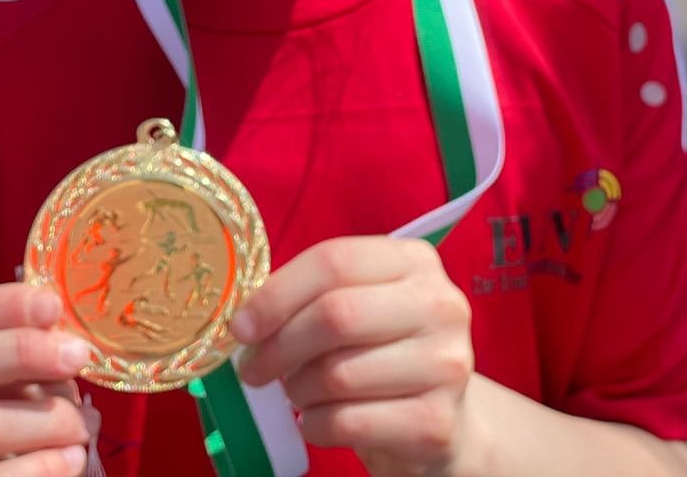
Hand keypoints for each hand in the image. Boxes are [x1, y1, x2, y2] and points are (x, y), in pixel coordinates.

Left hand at [230, 237, 472, 476]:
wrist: (441, 416)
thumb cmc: (382, 350)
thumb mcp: (359, 305)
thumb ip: (313, 297)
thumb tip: (246, 320)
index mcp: (415, 260)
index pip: (334, 261)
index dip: (278, 293)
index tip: (241, 325)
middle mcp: (440, 304)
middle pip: (336, 314)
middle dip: (280, 345)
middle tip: (252, 368)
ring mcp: (446, 364)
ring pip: (338, 374)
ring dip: (298, 390)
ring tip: (297, 392)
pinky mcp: (437, 423)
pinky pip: (349, 423)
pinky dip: (316, 425)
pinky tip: (317, 420)